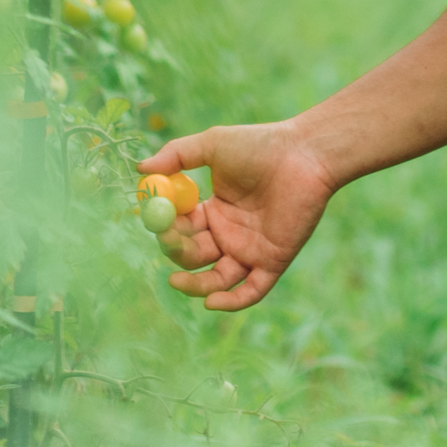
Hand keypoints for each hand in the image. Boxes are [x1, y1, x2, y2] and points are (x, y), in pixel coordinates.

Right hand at [138, 120, 337, 311]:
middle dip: (177, 252)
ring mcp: (250, 250)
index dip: (165, 227)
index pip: (181, 229)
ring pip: (216, 279)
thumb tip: (141, 170)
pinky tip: (211, 302)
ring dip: (194, 285)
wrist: (305, 153)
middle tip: (170, 240)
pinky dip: (231, 301)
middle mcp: (229, 234)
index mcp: (213, 211)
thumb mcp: (212, 145)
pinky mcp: (273, 261)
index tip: (155, 218)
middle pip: (194, 256)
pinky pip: (250, 290)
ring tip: (176, 281)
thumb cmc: (261, 144)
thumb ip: (176, 155)